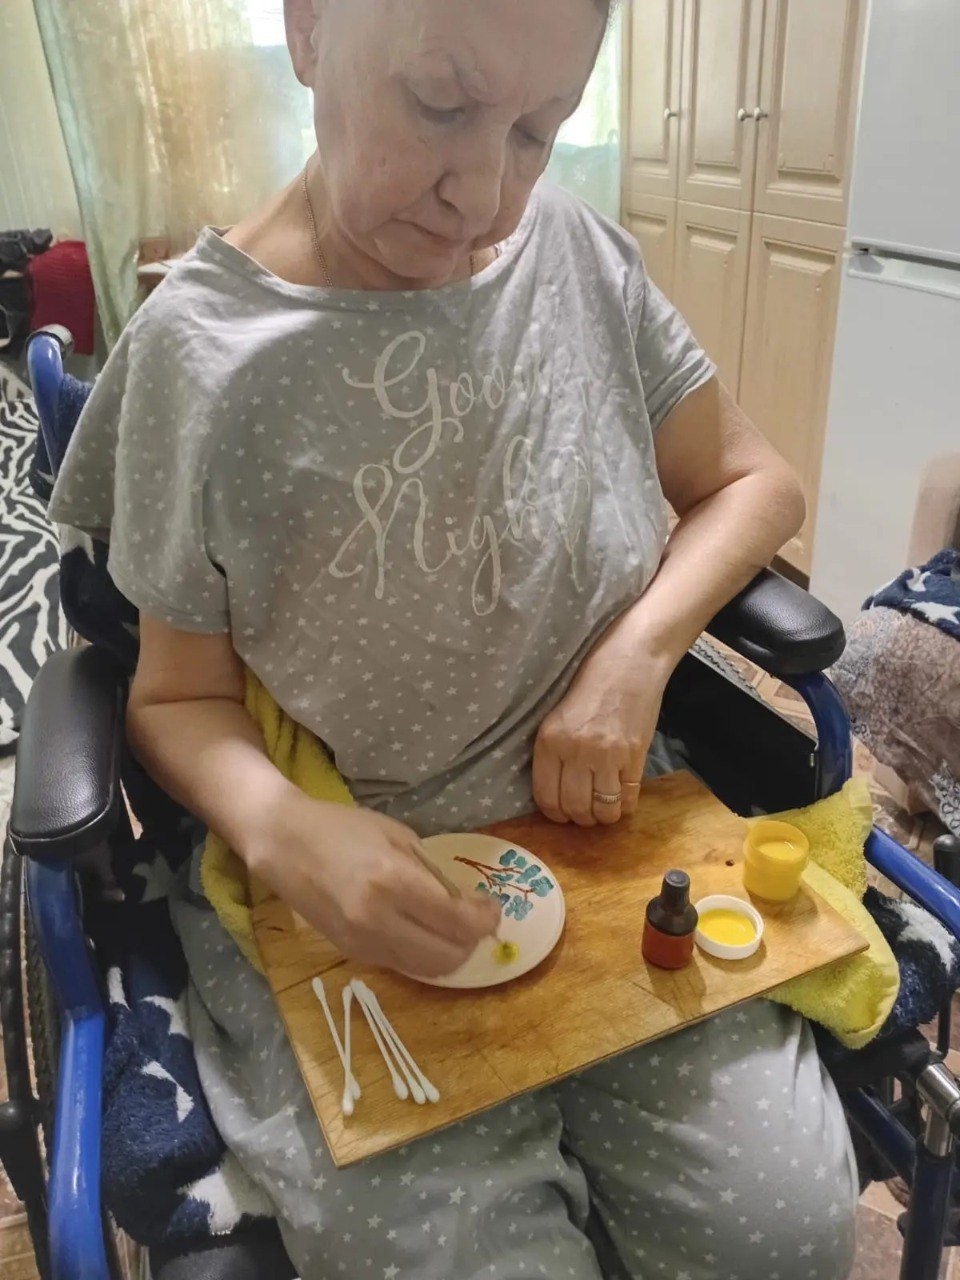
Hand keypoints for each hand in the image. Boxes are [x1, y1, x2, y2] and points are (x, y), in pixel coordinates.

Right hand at [245, 798, 500, 976]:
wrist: (284, 845)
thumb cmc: (343, 828)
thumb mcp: (398, 836)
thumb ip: (431, 872)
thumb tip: (462, 901)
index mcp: (393, 882)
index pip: (457, 922)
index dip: (485, 920)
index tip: (491, 907)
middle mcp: (379, 921)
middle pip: (448, 956)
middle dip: (472, 941)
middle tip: (476, 919)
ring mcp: (364, 943)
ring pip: (427, 970)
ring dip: (450, 953)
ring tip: (453, 927)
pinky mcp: (353, 954)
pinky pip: (403, 965)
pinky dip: (423, 954)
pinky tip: (423, 930)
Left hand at [533, 644, 668, 827]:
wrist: (630, 662)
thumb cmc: (591, 683)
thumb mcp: (558, 715)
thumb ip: (555, 751)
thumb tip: (556, 790)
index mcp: (550, 741)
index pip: (546, 797)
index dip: (555, 814)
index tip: (562, 813)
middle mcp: (576, 752)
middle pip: (575, 808)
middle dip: (580, 819)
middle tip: (585, 813)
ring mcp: (607, 756)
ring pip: (603, 809)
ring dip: (604, 816)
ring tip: (604, 808)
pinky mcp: (635, 756)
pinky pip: (629, 798)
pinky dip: (625, 806)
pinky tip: (622, 798)